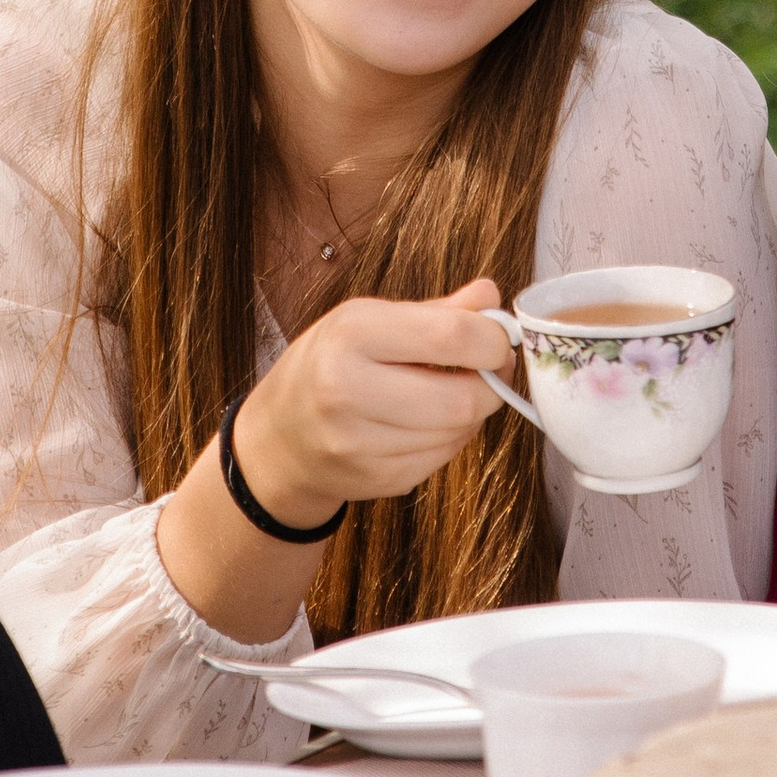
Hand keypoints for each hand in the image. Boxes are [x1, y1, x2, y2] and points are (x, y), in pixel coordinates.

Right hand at [232, 275, 514, 521]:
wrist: (278, 437)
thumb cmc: (327, 365)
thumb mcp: (367, 320)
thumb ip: (435, 311)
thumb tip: (491, 295)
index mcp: (350, 333)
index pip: (452, 336)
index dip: (493, 339)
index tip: (498, 339)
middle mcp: (347, 389)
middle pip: (462, 397)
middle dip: (491, 384)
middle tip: (488, 370)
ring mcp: (359, 443)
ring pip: (458, 432)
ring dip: (471, 413)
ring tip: (451, 393)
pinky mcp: (375, 480)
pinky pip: (442, 458)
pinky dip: (450, 439)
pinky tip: (428, 423)